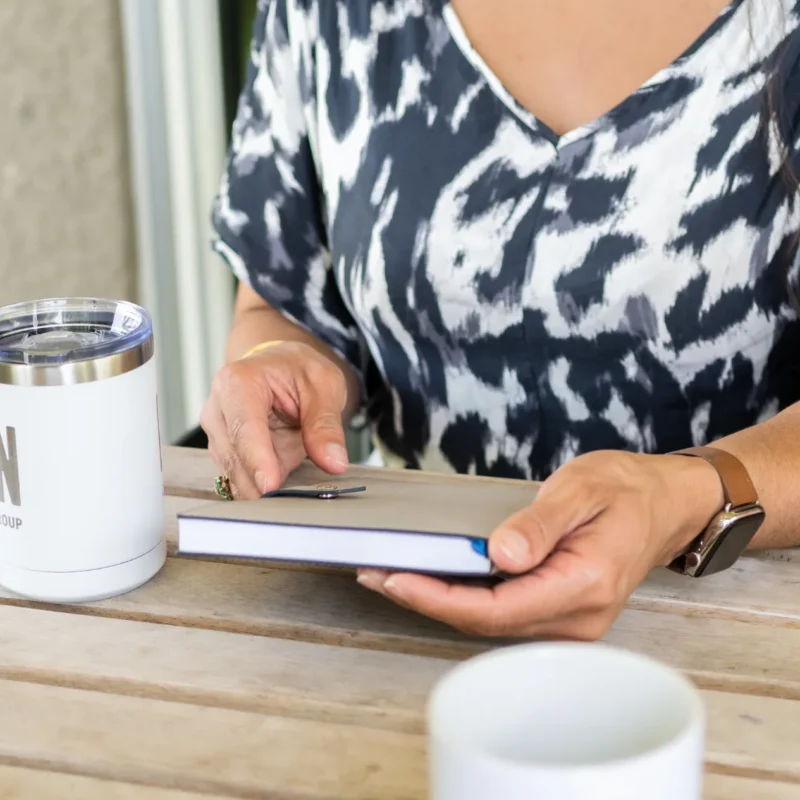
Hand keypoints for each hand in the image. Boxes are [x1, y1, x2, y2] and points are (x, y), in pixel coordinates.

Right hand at [201, 341, 349, 498]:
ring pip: (234, 473)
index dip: (256, 460)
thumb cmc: (297, 370)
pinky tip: (281, 485)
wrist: (280, 367)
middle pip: (234, 457)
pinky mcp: (224, 452)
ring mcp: (217, 433)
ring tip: (292, 486)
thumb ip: (326, 426)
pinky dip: (260, 486)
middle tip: (292, 500)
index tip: (270, 486)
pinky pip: (240, 478)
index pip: (244, 428)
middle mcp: (218, 408)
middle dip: (260, 481)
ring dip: (262, 486)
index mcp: (238, 383)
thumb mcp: (324, 387)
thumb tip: (334, 462)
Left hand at [357, 450, 723, 639]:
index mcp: (584, 584)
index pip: (496, 608)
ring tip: (394, 575)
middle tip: (376, 574)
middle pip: (486, 621)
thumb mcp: (581, 489)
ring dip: (441, 601)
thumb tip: (500, 554)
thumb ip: (540, 524)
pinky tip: (438, 580)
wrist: (665, 503)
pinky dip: (465, 598)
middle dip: (427, 599)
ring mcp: (571, 620)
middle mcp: (577, 616)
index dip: (439, 598)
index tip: (395, 579)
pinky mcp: (562, 612)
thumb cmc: (626, 490)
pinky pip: (505, 613)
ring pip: (491, 621)